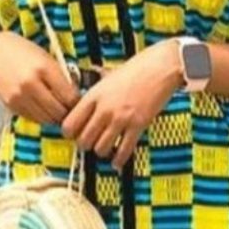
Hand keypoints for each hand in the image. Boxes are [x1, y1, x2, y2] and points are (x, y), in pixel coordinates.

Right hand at [0, 31, 78, 123]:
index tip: (79, 101)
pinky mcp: (11, 105)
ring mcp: (19, 96)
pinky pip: (33, 118)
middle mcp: (30, 84)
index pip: (69, 97)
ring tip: (57, 109)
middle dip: (67, 112)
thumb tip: (77, 99)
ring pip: (46, 119)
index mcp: (43, 68)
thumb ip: (62, 77)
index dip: (77, 102)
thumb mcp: (46, 58)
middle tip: (70, 109)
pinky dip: (42, 116)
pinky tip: (43, 107)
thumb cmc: (24, 53)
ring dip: (55, 117)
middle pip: (58, 111)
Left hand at [61, 41, 181, 170]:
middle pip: (84, 140)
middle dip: (85, 145)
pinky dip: (119, 159)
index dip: (69, 133)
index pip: (70, 123)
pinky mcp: (138, 125)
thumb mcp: (107, 76)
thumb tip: (86, 101)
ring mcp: (121, 118)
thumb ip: (96, 92)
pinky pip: (124, 150)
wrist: (160, 67)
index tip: (73, 135)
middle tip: (88, 144)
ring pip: (101, 148)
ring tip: (104, 149)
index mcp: (94, 95)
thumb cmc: (137, 69)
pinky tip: (117, 161)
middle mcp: (105, 109)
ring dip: (101, 151)